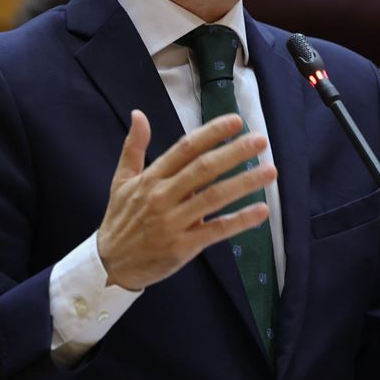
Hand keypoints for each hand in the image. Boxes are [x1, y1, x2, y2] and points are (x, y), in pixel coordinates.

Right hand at [97, 110, 276, 290]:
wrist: (109, 265)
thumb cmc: (120, 220)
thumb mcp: (121, 181)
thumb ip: (133, 147)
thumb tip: (139, 114)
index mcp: (151, 178)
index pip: (185, 149)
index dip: (211, 133)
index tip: (236, 121)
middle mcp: (162, 196)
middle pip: (203, 169)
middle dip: (234, 153)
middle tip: (260, 141)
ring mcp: (173, 222)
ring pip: (214, 198)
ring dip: (244, 183)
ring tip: (270, 171)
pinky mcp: (182, 247)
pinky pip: (216, 231)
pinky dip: (240, 221)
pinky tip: (261, 211)